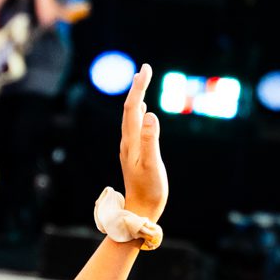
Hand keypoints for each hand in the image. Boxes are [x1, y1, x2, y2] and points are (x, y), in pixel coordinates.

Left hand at [120, 65, 167, 221]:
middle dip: (137, 88)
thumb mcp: (152, 164)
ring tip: (142, 84)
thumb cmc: (149, 190)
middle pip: (129, 109)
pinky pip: (135, 127)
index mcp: (131, 141)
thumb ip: (150, 139)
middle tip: (145, 69)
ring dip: (137, 98)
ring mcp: (130, 148)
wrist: (140, 210)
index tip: (146, 69)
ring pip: (131, 117)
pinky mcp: (135, 154)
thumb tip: (150, 114)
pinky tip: (144, 112)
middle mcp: (128, 142)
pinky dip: (139, 113)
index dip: (139, 87)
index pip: (133, 108)